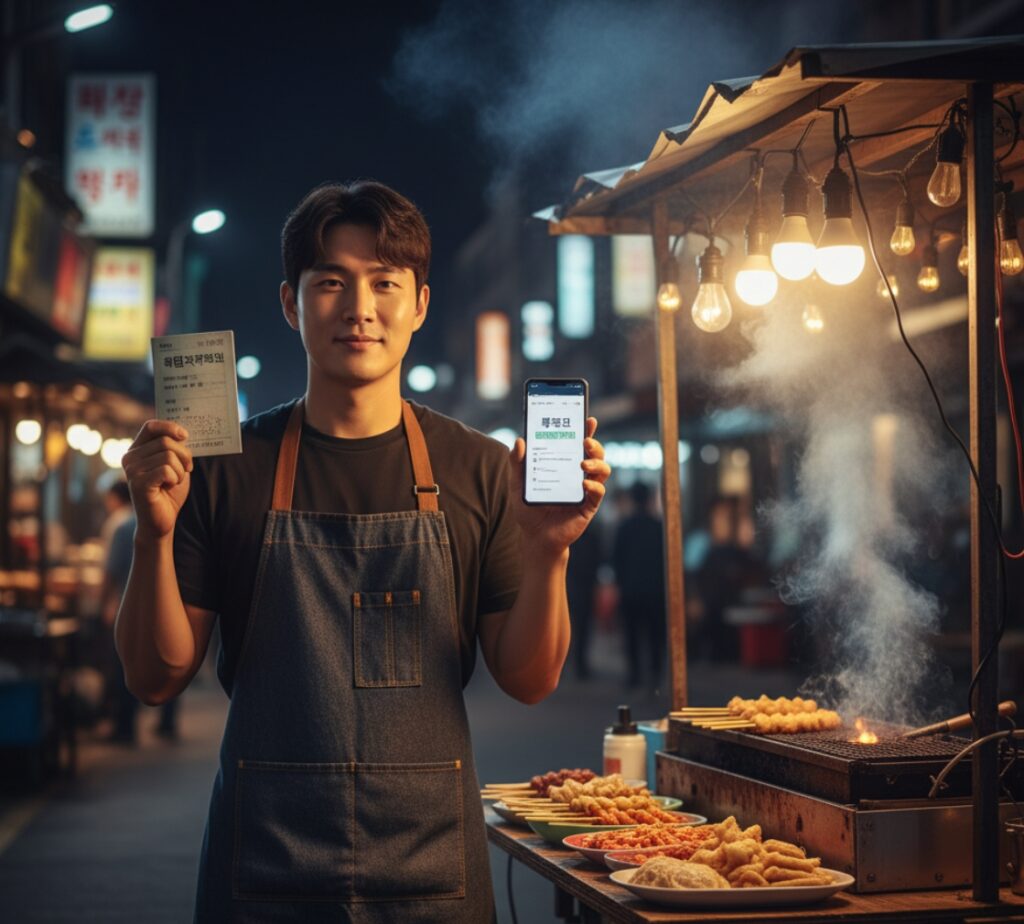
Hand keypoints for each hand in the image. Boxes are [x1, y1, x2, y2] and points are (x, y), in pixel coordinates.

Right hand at [121, 420, 193, 540]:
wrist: (161, 521)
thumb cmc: (169, 492)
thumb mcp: (175, 465)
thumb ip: (175, 448)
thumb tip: (182, 432)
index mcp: (137, 450)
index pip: (151, 426)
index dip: (170, 427)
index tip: (184, 436)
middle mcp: (130, 457)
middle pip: (166, 442)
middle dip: (184, 456)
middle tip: (186, 470)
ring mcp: (131, 470)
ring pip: (168, 456)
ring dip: (180, 471)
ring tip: (173, 482)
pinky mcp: (138, 483)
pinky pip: (166, 470)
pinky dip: (175, 478)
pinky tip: (168, 487)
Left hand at [508, 417, 610, 555]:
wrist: (535, 537)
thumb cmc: (529, 508)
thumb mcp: (517, 484)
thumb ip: (517, 464)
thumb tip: (519, 441)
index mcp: (565, 464)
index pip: (579, 443)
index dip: (586, 430)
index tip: (588, 419)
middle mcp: (579, 474)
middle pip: (596, 453)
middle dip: (594, 444)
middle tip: (585, 440)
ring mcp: (586, 489)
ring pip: (603, 469)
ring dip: (597, 462)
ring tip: (582, 462)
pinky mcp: (589, 506)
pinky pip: (598, 492)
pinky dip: (594, 485)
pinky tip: (583, 483)